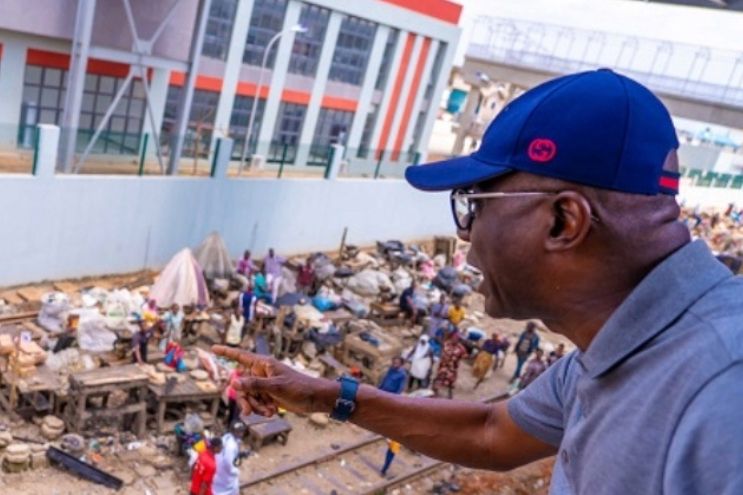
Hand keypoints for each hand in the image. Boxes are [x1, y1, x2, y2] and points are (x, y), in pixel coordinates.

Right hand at [212, 345, 338, 416]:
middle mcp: (261, 373)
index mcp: (263, 364)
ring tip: (269, 412)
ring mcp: (264, 385)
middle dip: (244, 399)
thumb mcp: (276, 386)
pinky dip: (262, 409)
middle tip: (249, 412)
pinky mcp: (268, 396)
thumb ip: (254, 385)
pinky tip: (273, 412)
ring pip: (247, 397)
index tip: (212, 347)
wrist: (314, 399)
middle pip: (240, 385)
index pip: (240, 356)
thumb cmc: (299, 387)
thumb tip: (233, 382)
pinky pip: (256, 403)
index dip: (226, 352)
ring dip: (255, 406)